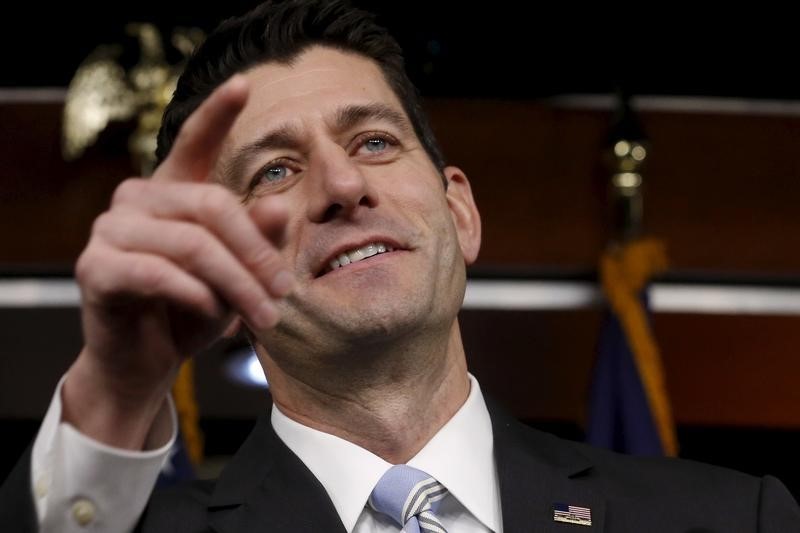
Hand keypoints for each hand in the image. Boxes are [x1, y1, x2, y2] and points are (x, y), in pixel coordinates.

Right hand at [62, 75, 292, 447]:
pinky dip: (196, 296)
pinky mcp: (95, 267)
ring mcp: (111, 230)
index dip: (216, 112)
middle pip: (212, 206)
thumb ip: (256, 240)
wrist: (146, 361)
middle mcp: (137, 199)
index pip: (193, 142)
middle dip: (257, 253)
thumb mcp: (237, 276)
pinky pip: (158, 274)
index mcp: (172, 191)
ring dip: (237, 284)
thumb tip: (275, 204)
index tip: (244, 82)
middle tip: (285, 292)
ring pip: (192, 245)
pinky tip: (215, 315)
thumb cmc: (194, 310)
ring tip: (264, 317)